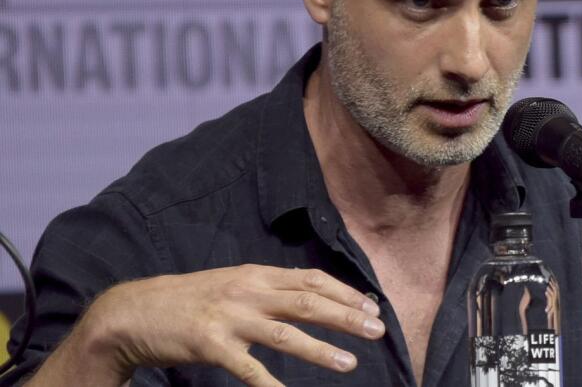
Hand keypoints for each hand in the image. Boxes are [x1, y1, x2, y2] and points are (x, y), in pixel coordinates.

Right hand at [51, 265, 383, 386]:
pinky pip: (248, 368)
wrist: (135, 312)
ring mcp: (229, 317)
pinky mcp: (210, 343)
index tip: (372, 307)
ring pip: (285, 334)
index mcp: (257, 274)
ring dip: (321, 350)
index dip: (345, 293)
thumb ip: (268, 289)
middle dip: (347, 316)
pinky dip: (270, 384)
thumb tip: (310, 296)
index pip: (312, 279)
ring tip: (350, 363)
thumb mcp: (233, 283)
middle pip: (308, 301)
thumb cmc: (190, 301)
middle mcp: (248, 291)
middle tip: (378, 329)